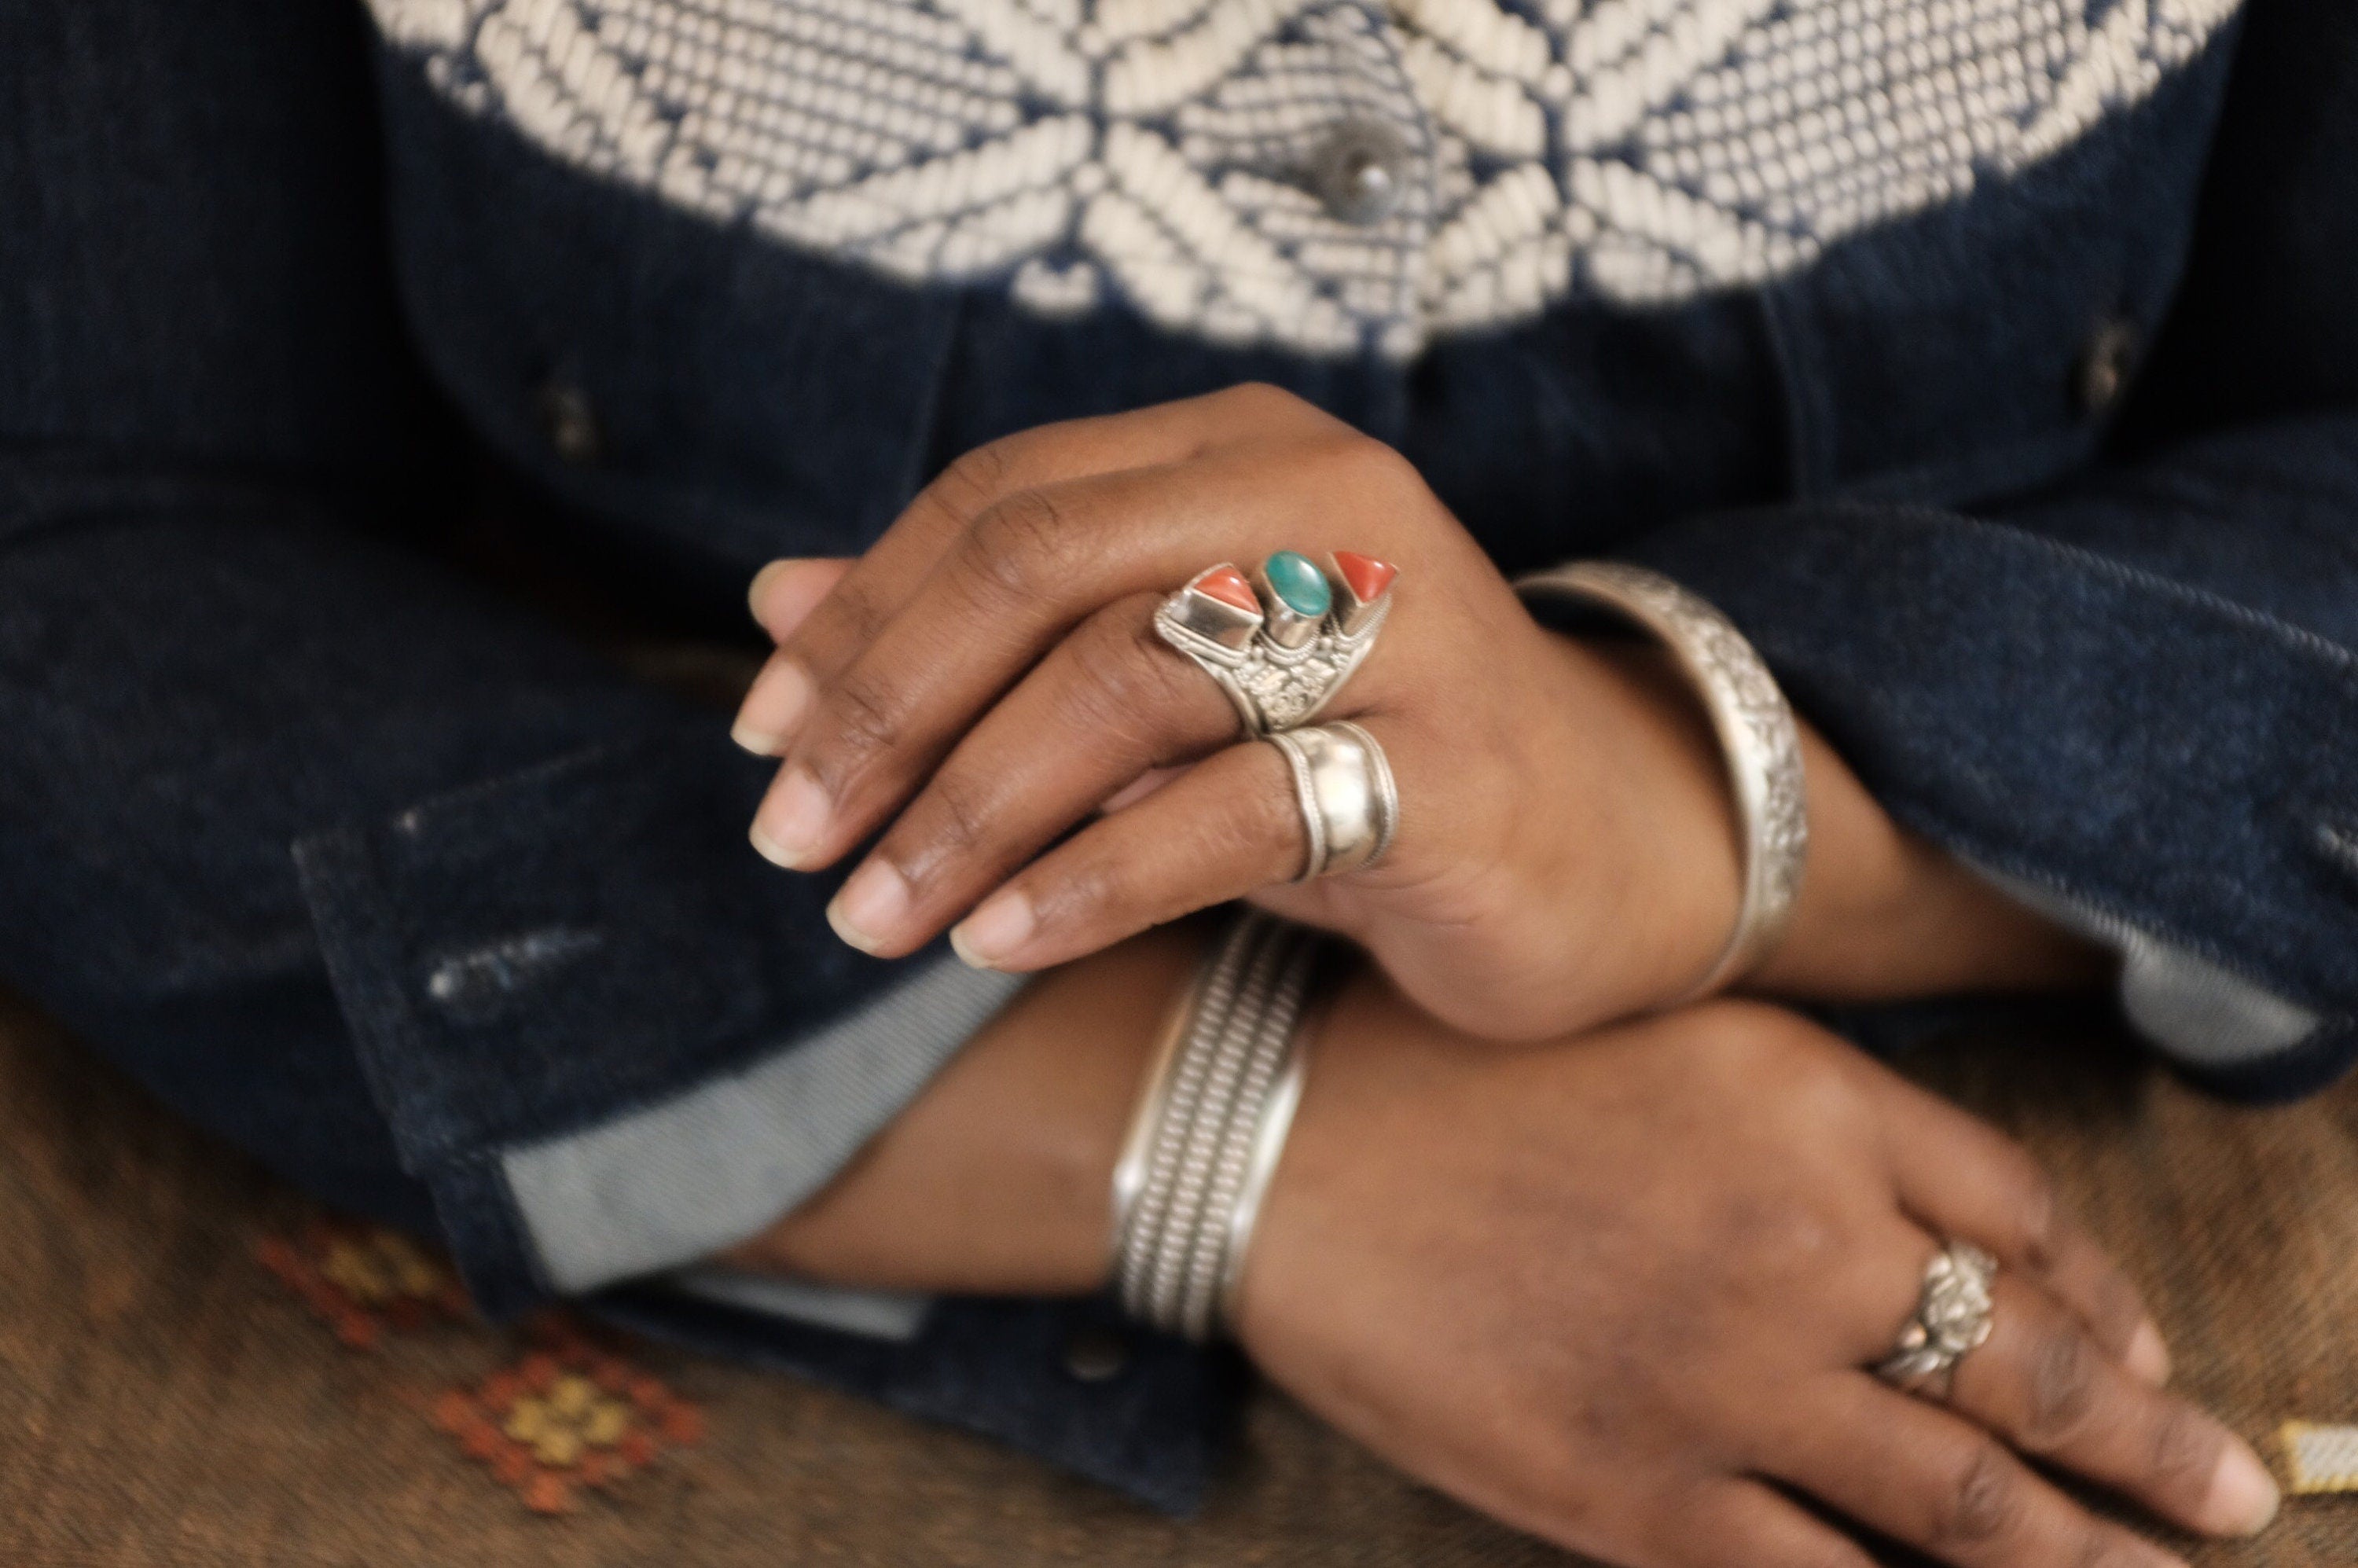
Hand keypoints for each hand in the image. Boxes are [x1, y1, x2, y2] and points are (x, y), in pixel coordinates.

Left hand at [732, 383, 1752, 1038]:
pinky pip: (1231, 809)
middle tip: (791, 838)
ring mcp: (1405, 621)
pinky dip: (1092, 879)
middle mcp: (1329, 499)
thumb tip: (770, 607)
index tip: (760, 736)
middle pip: (1042, 570)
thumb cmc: (1358, 757)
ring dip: (967, 811)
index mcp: (1243, 449)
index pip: (1003, 501)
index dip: (862, 616)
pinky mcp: (1452, 762)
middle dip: (886, 711)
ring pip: (1125, 685)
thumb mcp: (1164, 685)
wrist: (1614, 847)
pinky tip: (999, 941)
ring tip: (875, 919)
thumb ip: (990, 636)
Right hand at [1239, 988, 2278, 1567]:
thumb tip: (1978, 1246)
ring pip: (1963, 1501)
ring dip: (2085, 1557)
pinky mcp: (1634, 1490)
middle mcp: (1803, 1239)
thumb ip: (1823, 1124)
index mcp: (1813, 1105)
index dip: (2110, 1300)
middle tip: (2235, 1498)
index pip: (2026, 1219)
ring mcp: (1725, 1377)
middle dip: (2157, 1452)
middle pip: (2034, 1370)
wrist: (1279, 1141)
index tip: (2146, 1355)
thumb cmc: (1460, 1070)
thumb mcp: (1667, 1040)